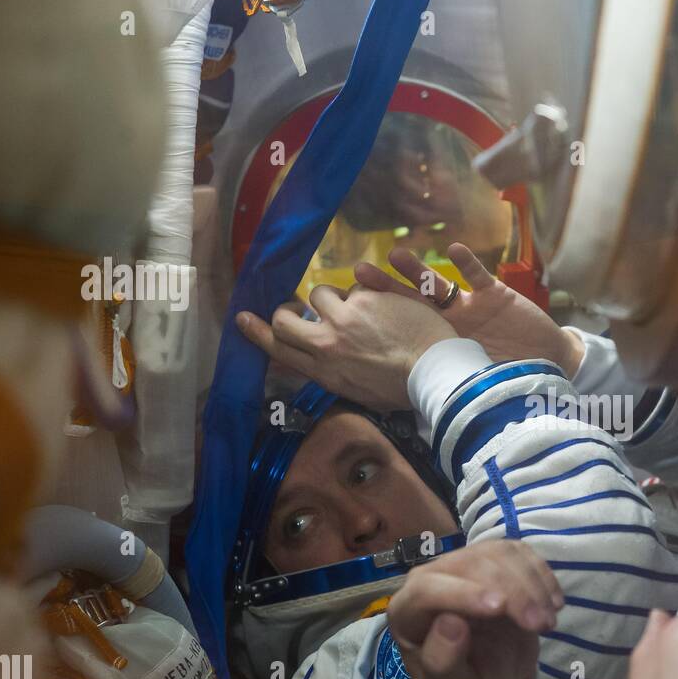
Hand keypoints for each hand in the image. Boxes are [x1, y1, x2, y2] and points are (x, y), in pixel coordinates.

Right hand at [236, 285, 455, 409]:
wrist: (435, 372)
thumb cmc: (404, 390)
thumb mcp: (360, 393)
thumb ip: (335, 373)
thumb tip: (321, 362)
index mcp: (324, 371)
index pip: (278, 349)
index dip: (256, 333)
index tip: (242, 318)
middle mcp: (326, 343)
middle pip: (286, 318)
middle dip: (287, 308)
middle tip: (296, 304)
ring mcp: (344, 318)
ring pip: (320, 293)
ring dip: (333, 296)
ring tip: (356, 305)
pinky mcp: (365, 298)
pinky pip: (356, 285)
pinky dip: (368, 291)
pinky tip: (389, 303)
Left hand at [353, 242, 585, 377]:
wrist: (544, 365)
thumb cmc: (506, 375)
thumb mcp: (467, 380)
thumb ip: (439, 380)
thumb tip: (393, 397)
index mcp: (439, 340)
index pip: (403, 325)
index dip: (379, 315)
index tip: (350, 308)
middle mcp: (449, 320)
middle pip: (412, 300)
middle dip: (387, 285)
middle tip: (360, 272)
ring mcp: (471, 305)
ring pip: (440, 284)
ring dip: (419, 270)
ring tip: (396, 255)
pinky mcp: (497, 295)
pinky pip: (480, 277)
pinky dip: (468, 264)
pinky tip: (453, 250)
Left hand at [386, 540, 563, 678]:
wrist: (491, 674)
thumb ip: (442, 661)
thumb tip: (449, 623)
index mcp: (408, 612)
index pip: (426, 590)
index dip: (462, 594)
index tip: (499, 608)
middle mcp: (432, 578)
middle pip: (470, 565)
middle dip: (511, 591)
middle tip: (540, 626)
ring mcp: (464, 563)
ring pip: (498, 553)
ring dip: (531, 584)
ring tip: (548, 623)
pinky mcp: (494, 558)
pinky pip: (519, 553)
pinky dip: (541, 575)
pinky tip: (553, 603)